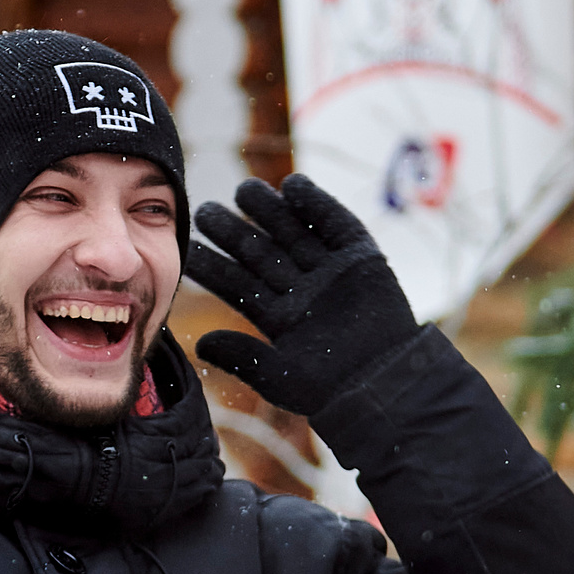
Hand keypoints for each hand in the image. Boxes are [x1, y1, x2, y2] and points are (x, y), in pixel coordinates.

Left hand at [189, 175, 420, 416]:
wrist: (386, 382)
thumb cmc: (333, 389)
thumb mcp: (280, 377)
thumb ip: (242, 357)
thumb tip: (200, 344)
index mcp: (279, 317)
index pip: (238, 285)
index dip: (213, 266)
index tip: (187, 246)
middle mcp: (301, 290)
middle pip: (261, 253)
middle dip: (233, 231)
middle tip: (204, 210)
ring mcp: (330, 272)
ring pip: (293, 233)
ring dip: (270, 210)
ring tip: (244, 188)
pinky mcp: (360, 258)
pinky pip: (335, 225)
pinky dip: (317, 204)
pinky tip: (292, 185)